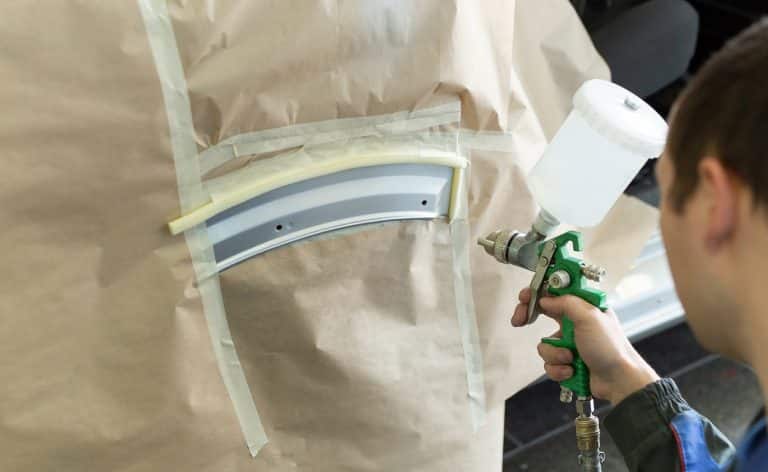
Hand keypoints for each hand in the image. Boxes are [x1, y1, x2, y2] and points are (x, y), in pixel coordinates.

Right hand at [512, 288, 659, 404]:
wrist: (619, 381)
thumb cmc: (612, 349)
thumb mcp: (590, 317)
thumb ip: (566, 303)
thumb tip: (546, 300)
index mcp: (583, 307)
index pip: (555, 291)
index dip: (538, 291)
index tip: (525, 297)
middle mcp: (575, 322)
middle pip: (542, 313)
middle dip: (530, 318)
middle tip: (520, 320)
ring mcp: (570, 342)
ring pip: (544, 343)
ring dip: (554, 353)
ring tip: (571, 358)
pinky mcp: (566, 360)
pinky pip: (549, 362)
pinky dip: (558, 368)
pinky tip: (571, 370)